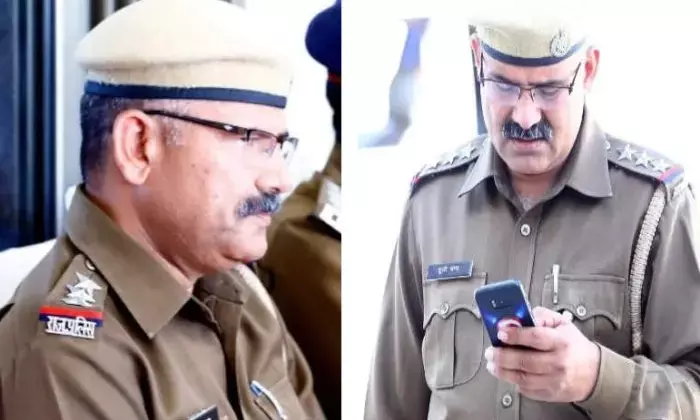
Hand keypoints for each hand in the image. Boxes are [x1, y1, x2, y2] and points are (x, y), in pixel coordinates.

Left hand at [484, 307, 600, 402]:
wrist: (594, 373)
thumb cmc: (574, 347)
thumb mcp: (562, 324)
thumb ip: (542, 315)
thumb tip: (523, 314)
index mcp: (561, 342)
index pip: (535, 337)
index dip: (515, 334)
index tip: (500, 332)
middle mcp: (558, 362)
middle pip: (525, 360)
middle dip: (502, 356)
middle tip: (490, 351)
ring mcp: (554, 381)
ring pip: (523, 378)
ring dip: (503, 371)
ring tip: (492, 363)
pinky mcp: (550, 394)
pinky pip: (527, 390)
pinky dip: (514, 382)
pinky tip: (508, 373)